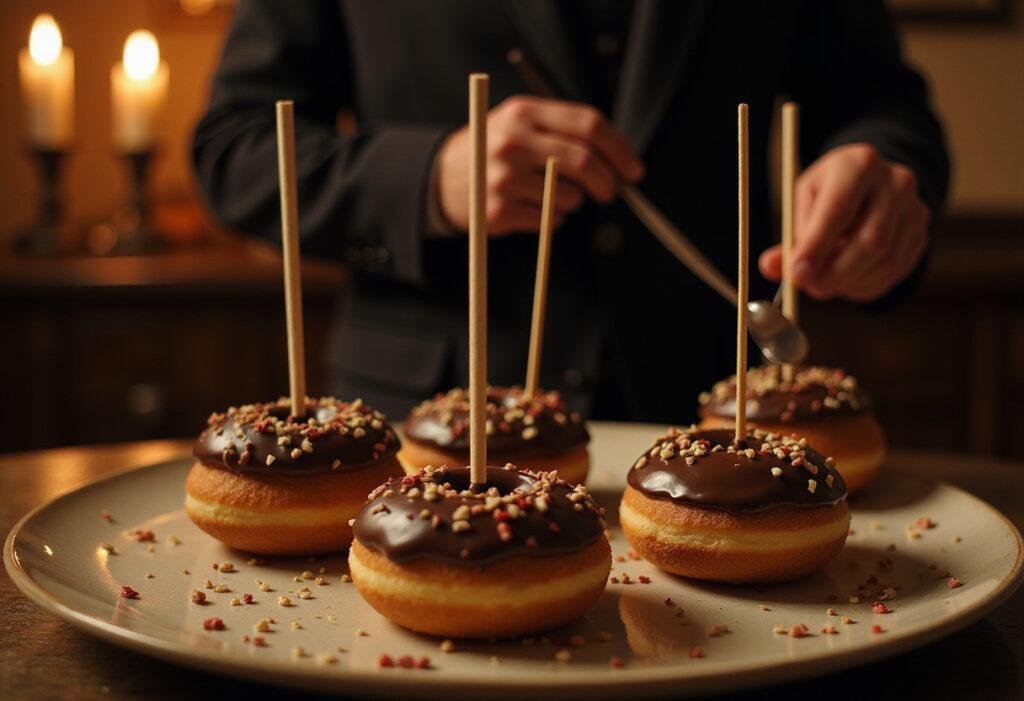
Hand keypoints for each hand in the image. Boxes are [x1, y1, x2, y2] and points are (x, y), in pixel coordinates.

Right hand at [435, 95, 643, 234]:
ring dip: (574, 203)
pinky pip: (549, 221)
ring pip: (570, 197)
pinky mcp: (498, 210)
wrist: (440, 178)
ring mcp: (504, 177)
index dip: (619, 149)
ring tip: (551, 196)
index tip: (634, 170)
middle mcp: (513, 140)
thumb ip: (564, 132)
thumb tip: (619, 162)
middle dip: (607, 182)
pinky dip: (552, 220)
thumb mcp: (520, 124)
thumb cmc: (493, 150)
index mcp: (524, 112)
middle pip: (583, 161)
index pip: (588, 124)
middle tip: (610, 193)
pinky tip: (531, 209)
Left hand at [759, 143, 930, 301]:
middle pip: (871, 240)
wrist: (872, 183)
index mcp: (859, 164)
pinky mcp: (920, 234)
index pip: (838, 211)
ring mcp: (915, 208)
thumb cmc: (829, 192)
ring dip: (849, 281)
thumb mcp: (803, 202)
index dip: (816, 247)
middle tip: (808, 287)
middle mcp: (896, 182)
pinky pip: (894, 271)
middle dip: (835, 272)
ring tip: (823, 281)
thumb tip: (770, 266)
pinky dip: (865, 283)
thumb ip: (789, 236)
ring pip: (885, 260)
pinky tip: (847, 279)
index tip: (796, 275)